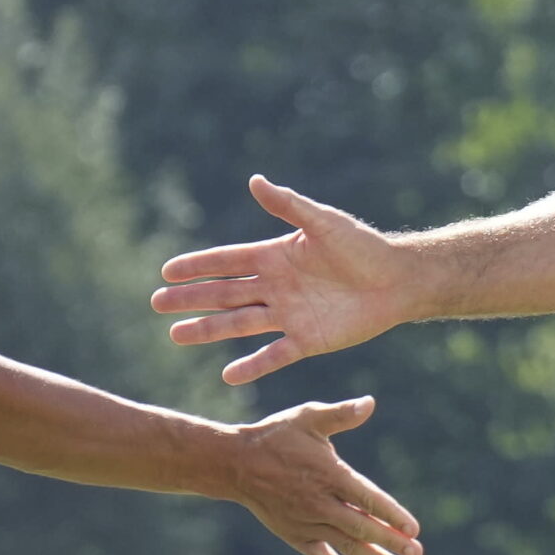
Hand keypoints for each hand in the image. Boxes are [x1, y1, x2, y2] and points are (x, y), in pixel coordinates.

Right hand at [156, 176, 417, 385]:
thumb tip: (254, 180)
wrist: (397, 280)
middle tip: (157, 304)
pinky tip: (228, 375)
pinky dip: (252, 366)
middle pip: (224, 294)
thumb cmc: (363, 246)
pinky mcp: (307, 340)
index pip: (227, 262)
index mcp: (275, 257)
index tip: (166, 270)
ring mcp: (288, 315)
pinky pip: (274, 355)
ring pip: (239, 324)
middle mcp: (275, 287)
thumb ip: (288, 206)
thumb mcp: (323, 222)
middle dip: (191, 299)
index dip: (197, 266)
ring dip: (208, 330)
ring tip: (176, 336)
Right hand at [226, 396, 423, 554]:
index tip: (413, 528)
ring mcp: (307, 523)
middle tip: (417, 553)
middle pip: (362, 526)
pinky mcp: (295, 536)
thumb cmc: (276, 436)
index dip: (392, 514)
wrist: (236, 464)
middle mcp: (320, 502)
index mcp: (329, 474)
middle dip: (391, 542)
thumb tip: (369, 403)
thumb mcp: (308, 417)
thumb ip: (341, 414)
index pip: (368, 498)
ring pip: (347, 545)